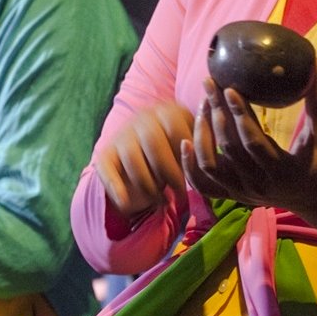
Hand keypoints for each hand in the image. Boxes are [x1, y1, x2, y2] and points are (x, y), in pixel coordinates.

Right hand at [91, 100, 195, 218]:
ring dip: (148, 185)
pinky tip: (126, 204)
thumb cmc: (177, 153)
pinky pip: (108, 171)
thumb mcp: (192, 143)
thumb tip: (211, 157)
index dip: (187, 157)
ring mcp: (121, 135)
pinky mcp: (104, 154)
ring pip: (132, 159)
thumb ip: (205, 145)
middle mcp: (141, 118)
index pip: (178, 130)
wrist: (140, 155)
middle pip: (153, 143)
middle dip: (169, 173)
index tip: (194, 175)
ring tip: (159, 199)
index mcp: (166, 112)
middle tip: (179, 193)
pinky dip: (117, 189)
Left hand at [180, 61, 316, 241]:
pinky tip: (184, 142)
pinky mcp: (234, 196)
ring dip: (202, 134)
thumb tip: (316, 62)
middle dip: (217, 113)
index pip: (253, 141)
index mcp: (283, 171)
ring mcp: (244, 193)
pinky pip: (204, 184)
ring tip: (203, 104)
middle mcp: (260, 186)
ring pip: (211, 165)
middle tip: (209, 83)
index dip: (240, 114)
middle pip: (228, 148)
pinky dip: (191, 165)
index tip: (228, 88)